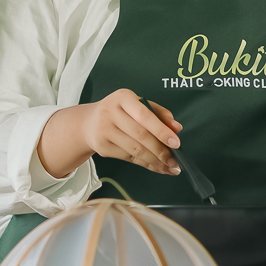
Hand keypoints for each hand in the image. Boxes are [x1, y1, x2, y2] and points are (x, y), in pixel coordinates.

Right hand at [37, 88, 183, 178]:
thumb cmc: (120, 112)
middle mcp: (111, 112)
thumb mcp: (138, 105)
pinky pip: (129, 158)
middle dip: (161, 150)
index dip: (161, 130)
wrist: (89, 123)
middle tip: (174, 161)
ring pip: (135, 150)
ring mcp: (104, 130)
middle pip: (141, 135)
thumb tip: (177, 128)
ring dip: (155, 161)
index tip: (176, 142)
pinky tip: (156, 167)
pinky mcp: (102, 147)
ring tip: (169, 167)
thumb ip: (159, 113)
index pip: (145, 115)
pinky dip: (145, 164)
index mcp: (123, 97)